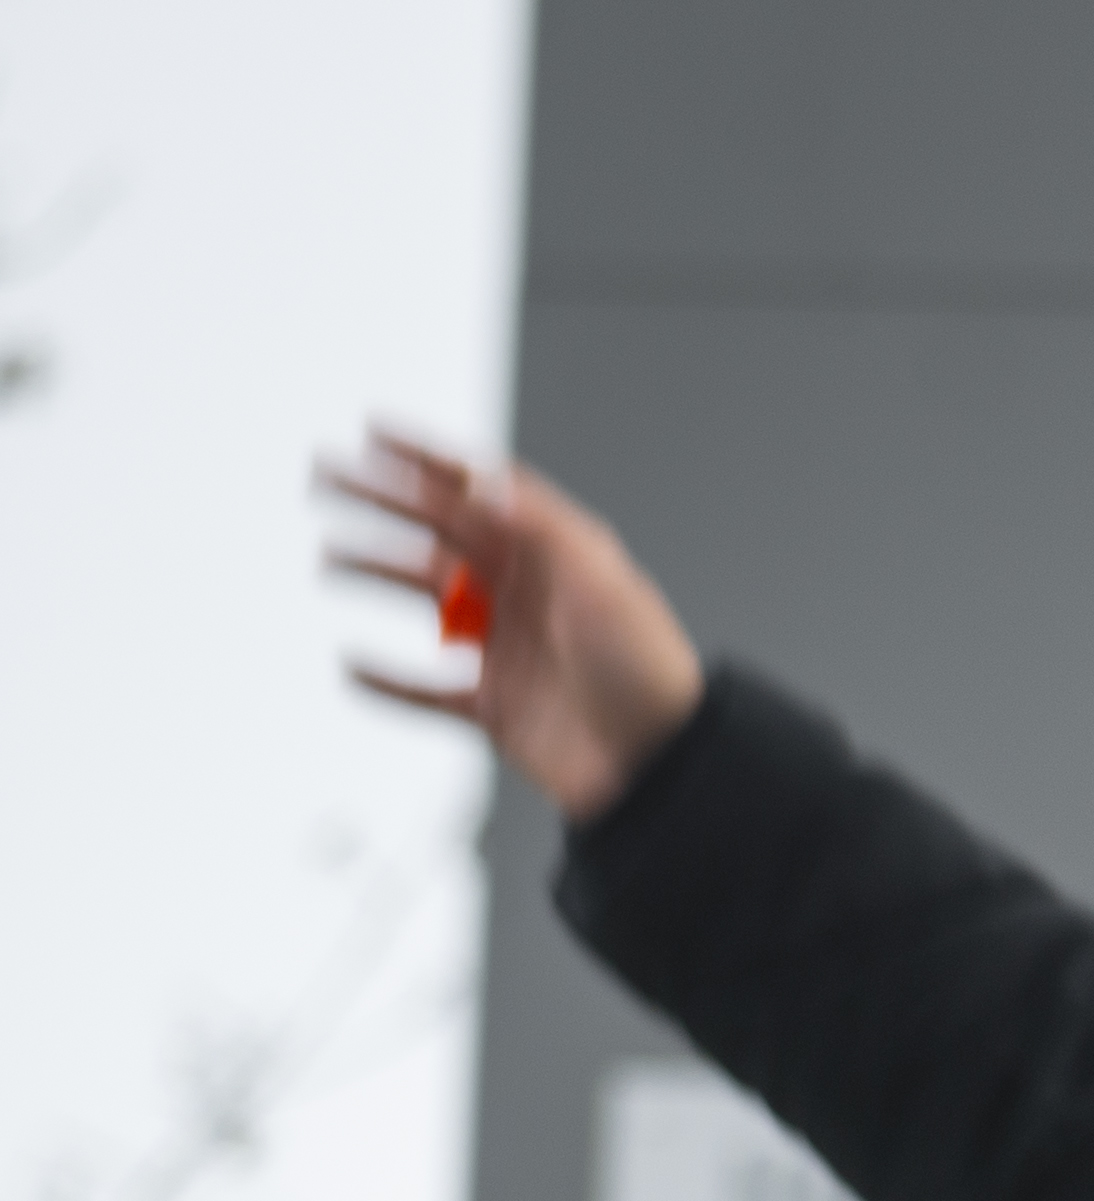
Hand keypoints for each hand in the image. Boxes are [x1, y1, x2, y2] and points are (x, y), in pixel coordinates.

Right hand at [318, 425, 705, 821]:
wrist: (662, 768)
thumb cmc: (649, 672)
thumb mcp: (601, 581)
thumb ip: (540, 524)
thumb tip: (481, 476)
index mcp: (555, 558)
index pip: (481, 492)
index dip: (429, 459)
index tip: (374, 431)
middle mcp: (527, 594)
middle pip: (439, 533)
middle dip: (381, 500)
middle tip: (324, 474)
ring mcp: (508, 649)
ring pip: (425, 599)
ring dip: (374, 572)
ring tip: (330, 558)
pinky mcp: (497, 707)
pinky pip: (427, 692)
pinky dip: (388, 680)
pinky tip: (351, 664)